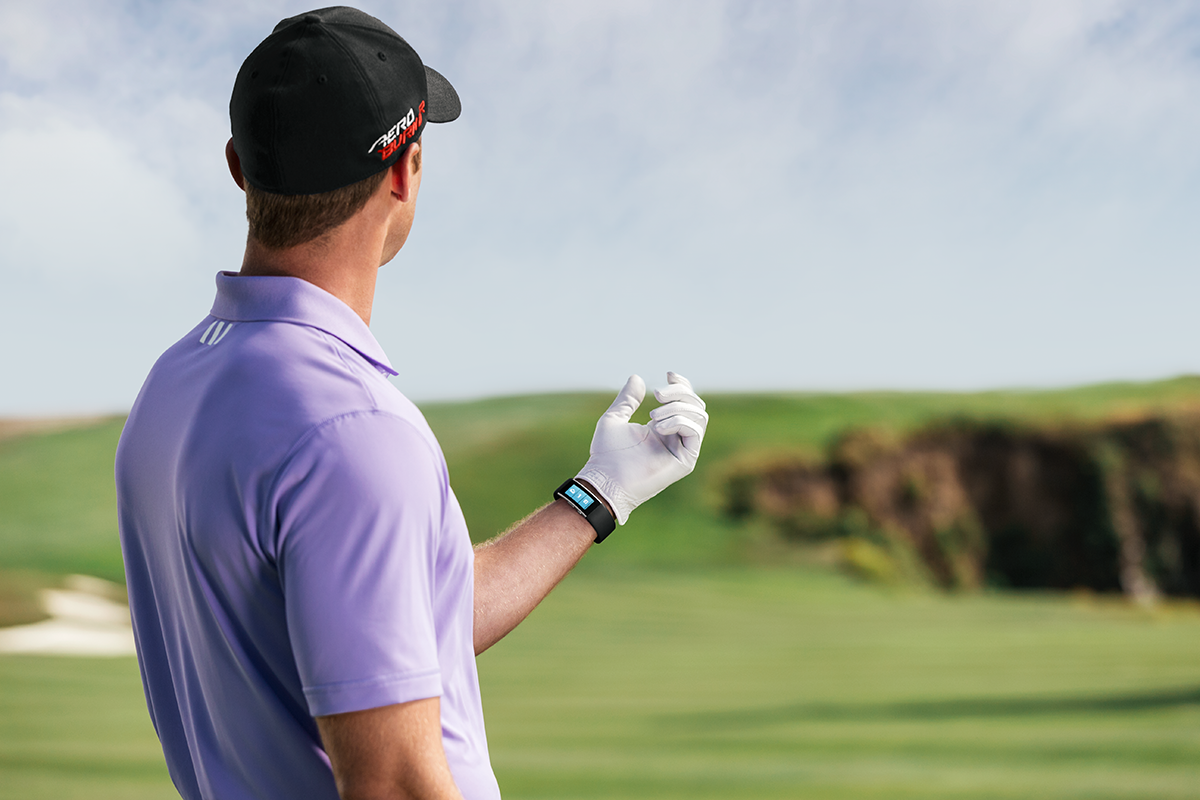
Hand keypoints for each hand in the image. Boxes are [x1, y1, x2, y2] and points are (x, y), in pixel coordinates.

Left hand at [576, 372, 707, 524]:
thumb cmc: (607, 454)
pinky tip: (658, 427)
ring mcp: (682, 449)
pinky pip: (694, 432)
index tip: (668, 375)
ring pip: (699, 416)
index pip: (685, 402)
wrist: (606, 479)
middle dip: (680, 393)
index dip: (682, 385)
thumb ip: (627, 400)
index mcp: (662, 427)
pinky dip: (679, 421)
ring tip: (653, 416)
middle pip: (696, 405)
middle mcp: (676, 438)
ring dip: (677, 408)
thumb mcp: (615, 419)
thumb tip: (637, 378)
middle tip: (656, 395)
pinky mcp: (686, 461)